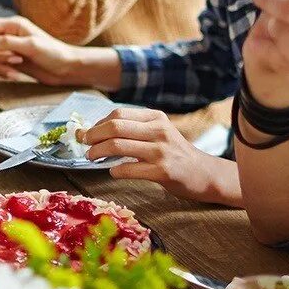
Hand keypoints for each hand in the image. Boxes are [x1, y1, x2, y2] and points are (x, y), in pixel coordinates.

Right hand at [0, 16, 82, 84]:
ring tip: (16, 69)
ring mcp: (9, 50)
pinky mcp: (11, 63)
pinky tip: (16, 75)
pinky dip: (2, 73)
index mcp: (13, 25)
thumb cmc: (54, 53)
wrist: (66, 69)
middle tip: (15, 60)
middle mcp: (9, 35)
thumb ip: (6, 43)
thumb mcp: (30, 46)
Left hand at [82, 108, 224, 199]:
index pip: (118, 114)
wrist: (203, 173)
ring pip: (118, 146)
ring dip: (98, 152)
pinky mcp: (162, 172)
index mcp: (156, 118)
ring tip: (92, 157)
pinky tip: (112, 172)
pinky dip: (115, 171)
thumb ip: (134, 129)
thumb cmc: (174, 153)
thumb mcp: (159, 132)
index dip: (97, 123)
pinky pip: (128, 169)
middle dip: (93, 136)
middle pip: (115, 127)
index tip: (86, 132)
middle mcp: (159, 131)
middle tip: (84, 144)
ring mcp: (161, 151)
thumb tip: (96, 129)